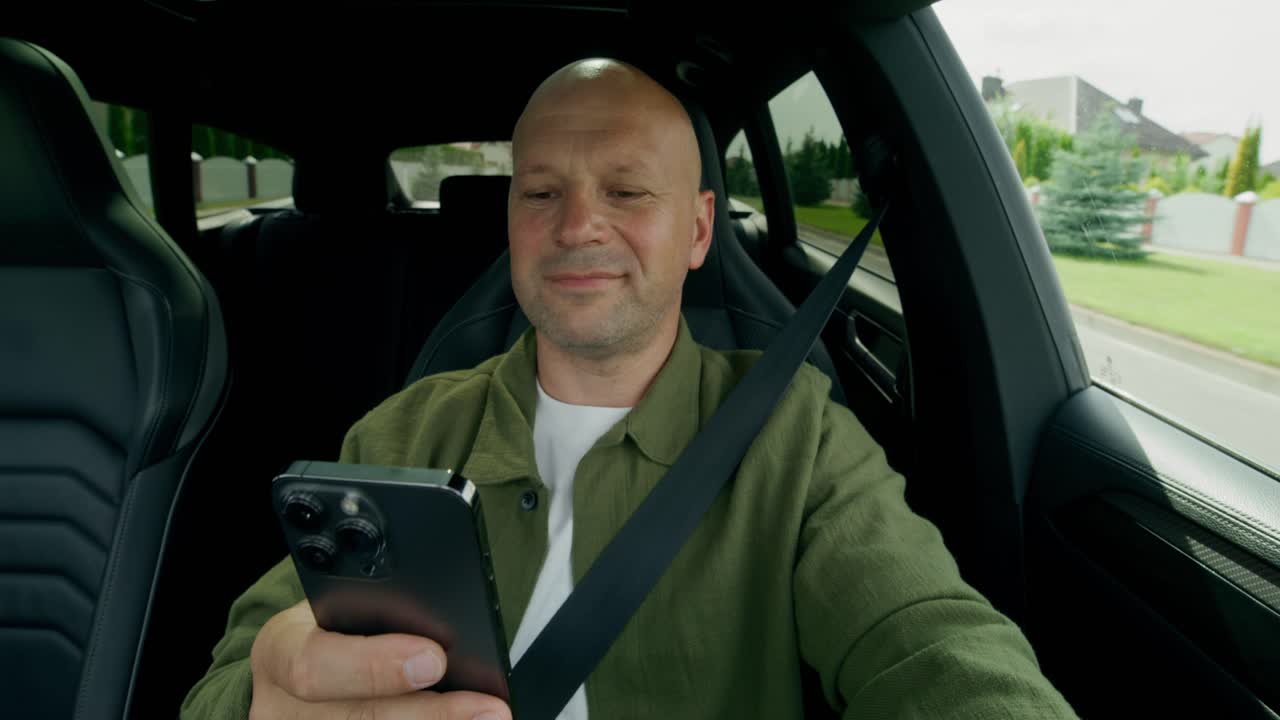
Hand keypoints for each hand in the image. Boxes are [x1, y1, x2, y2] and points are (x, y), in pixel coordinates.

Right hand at [248, 600, 509, 719]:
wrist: (302, 668)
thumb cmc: (334, 630)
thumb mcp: (341, 610)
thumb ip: (381, 617)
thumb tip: (445, 636)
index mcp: (279, 650)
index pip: (313, 663)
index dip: (374, 666)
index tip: (433, 659)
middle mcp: (279, 708)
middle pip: (354, 719)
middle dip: (428, 713)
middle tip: (488, 707)